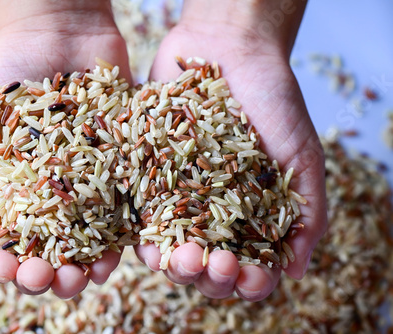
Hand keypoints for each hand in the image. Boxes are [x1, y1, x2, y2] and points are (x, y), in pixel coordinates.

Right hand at [0, 0, 131, 297]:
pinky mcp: (118, 177)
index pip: (1, 247)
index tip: (6, 269)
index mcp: (10, 199)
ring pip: (86, 245)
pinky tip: (116, 255)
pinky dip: (119, 240)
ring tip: (86, 277)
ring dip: (84, 268)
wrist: (58, 38)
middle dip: (45, 275)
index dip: (0, 265)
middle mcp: (48, 203)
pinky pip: (121, 217)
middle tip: (46, 279)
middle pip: (45, 254)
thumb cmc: (5, 83)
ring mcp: (85, 192)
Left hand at [135, 0, 326, 300]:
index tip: (249, 277)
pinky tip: (146, 241)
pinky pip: (139, 213)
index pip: (249, 266)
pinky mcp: (145, 176)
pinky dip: (141, 234)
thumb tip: (297, 270)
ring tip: (180, 257)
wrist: (228, 50)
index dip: (250, 281)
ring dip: (173, 265)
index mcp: (249, 216)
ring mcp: (175, 197)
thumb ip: (308, 211)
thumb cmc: (273, 100)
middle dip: (211, 277)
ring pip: (168, 249)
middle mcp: (210, 213)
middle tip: (215, 266)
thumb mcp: (302, 155)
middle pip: (206, 266)